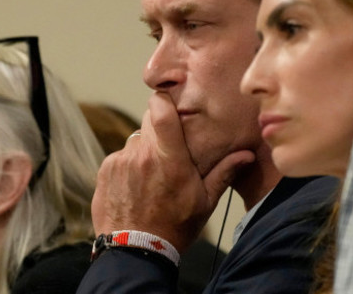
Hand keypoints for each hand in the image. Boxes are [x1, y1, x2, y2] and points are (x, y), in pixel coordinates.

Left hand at [91, 92, 254, 251]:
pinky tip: (137, 186)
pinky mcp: (105, 171)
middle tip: (170, 150)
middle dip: (160, 129)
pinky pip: (120, 157)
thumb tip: (247, 154)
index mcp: (170, 159)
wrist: (135, 252)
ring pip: (136, 141)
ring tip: (153, 176)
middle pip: (149, 123)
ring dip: (145, 151)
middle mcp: (142, 154)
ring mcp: (120, 162)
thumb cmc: (174, 227)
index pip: (160, 112)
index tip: (169, 99)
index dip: (163, 99)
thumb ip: (224, 173)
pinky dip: (129, 165)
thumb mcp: (205, 202)